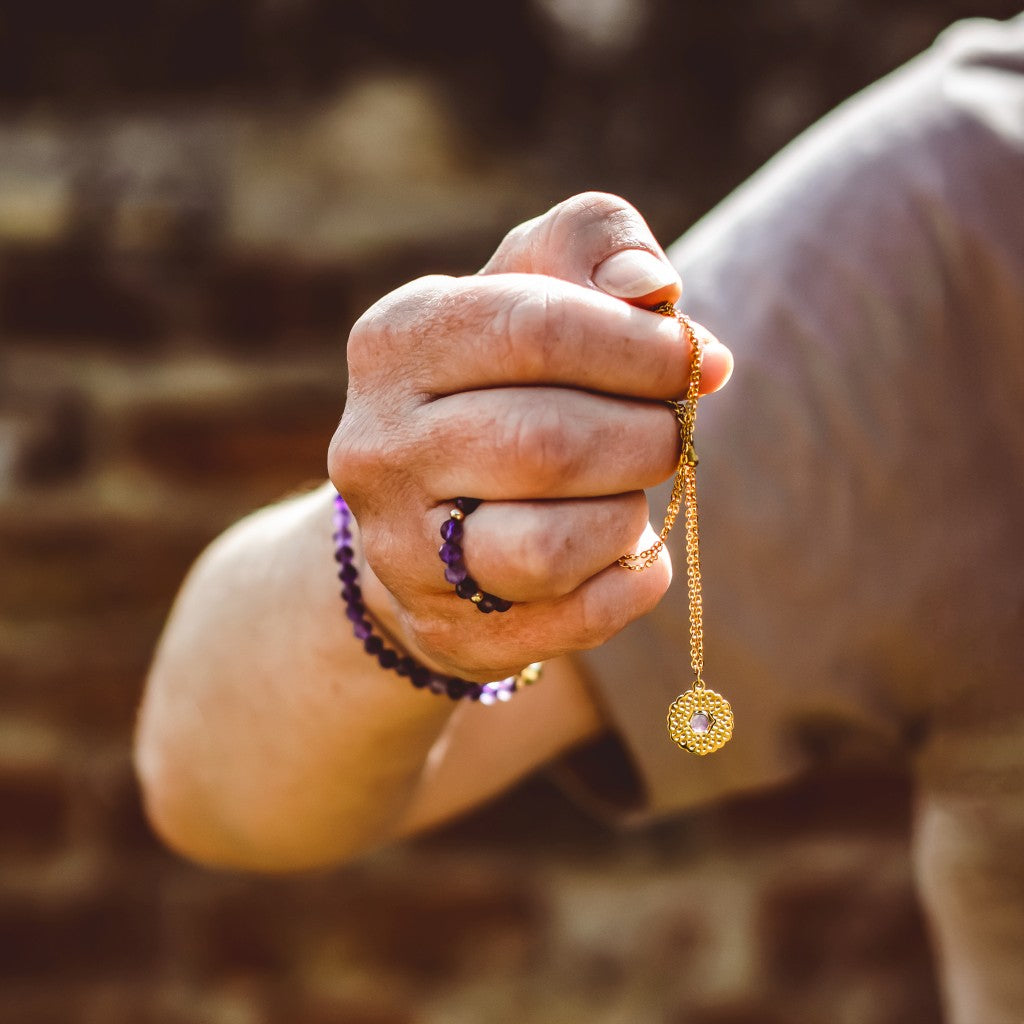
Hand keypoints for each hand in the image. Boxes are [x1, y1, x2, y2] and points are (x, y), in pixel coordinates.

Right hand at [328, 192, 732, 679]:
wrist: (427, 509)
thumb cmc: (502, 379)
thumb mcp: (529, 285)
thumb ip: (592, 246)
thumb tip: (651, 286)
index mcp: (397, 341)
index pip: (534, 329)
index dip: (637, 347)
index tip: (693, 360)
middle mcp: (378, 447)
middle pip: (546, 444)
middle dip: (644, 438)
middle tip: (671, 432)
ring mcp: (399, 549)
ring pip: (547, 548)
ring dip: (625, 517)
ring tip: (628, 494)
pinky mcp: (444, 625)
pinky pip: (569, 620)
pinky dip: (628, 586)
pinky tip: (633, 557)